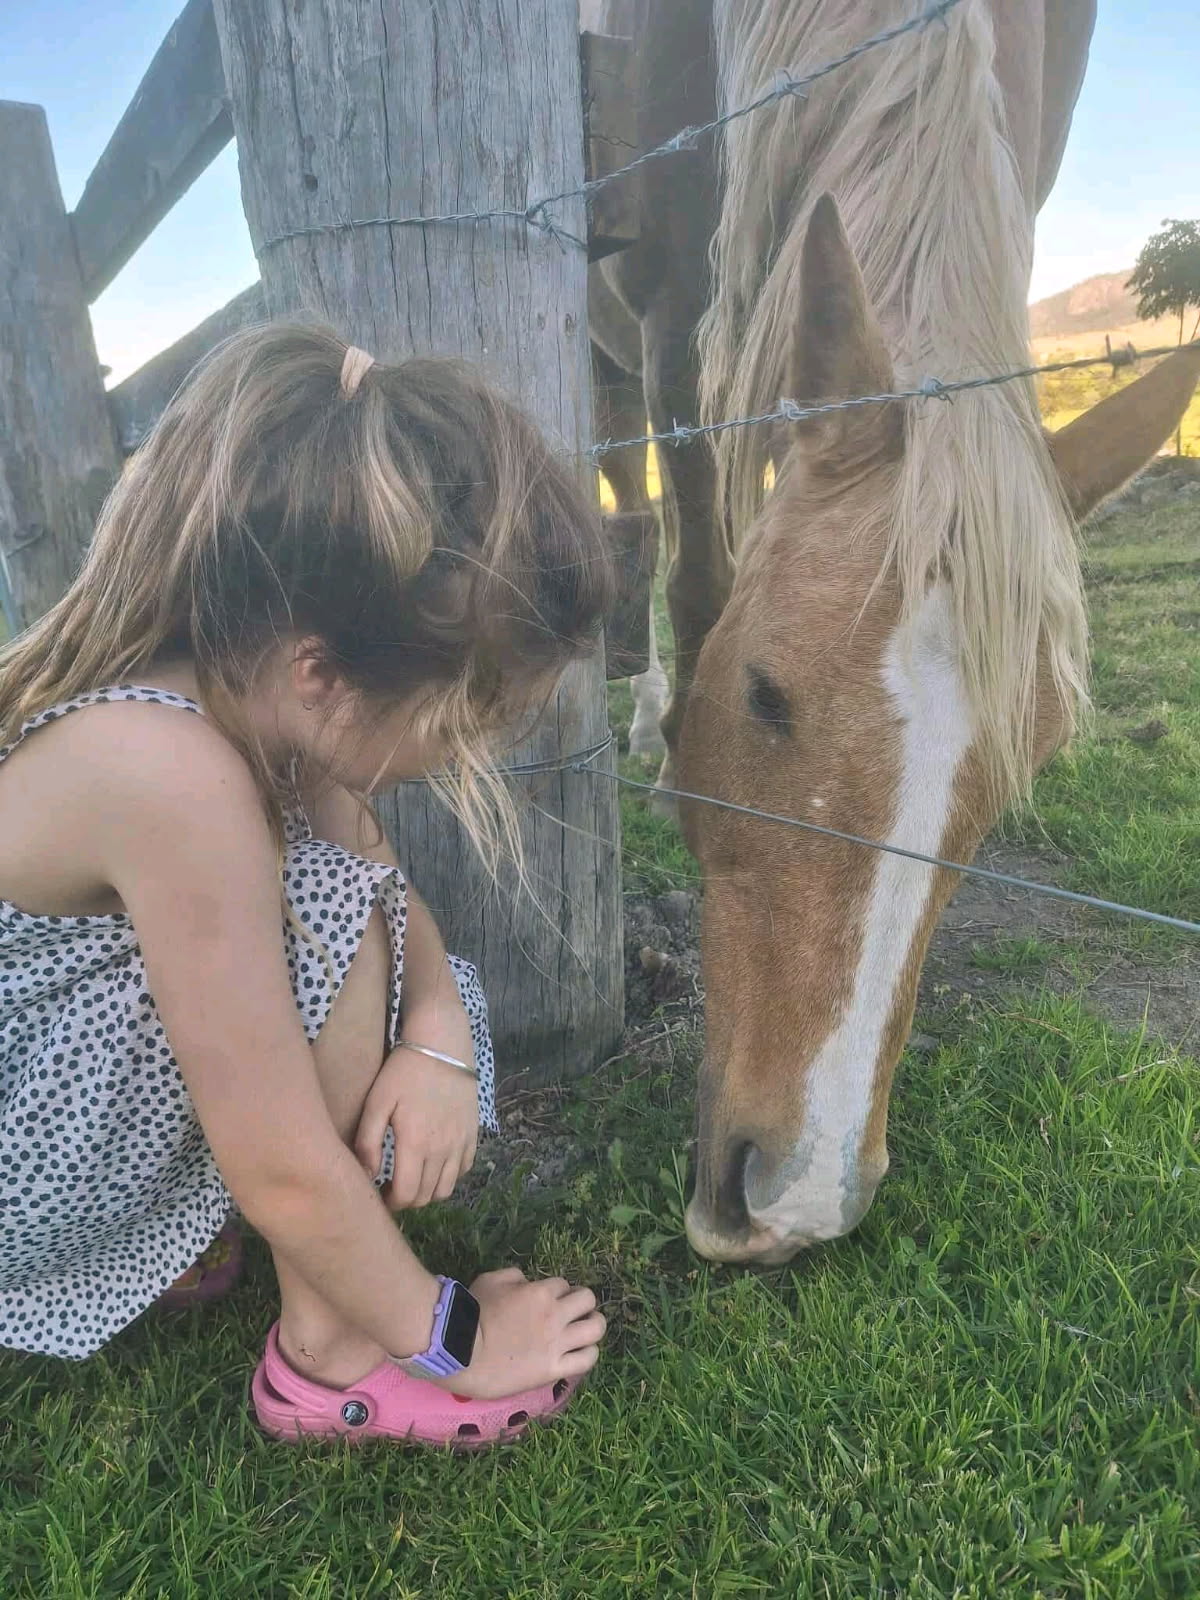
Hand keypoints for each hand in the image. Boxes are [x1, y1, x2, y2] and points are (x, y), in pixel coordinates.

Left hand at [354, 1018, 478, 1208]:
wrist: (442, 1044)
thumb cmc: (404, 1070)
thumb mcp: (377, 1102)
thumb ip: (368, 1142)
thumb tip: (367, 1175)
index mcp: (416, 1144)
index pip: (407, 1195)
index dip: (391, 1204)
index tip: (379, 1195)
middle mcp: (443, 1149)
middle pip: (426, 1197)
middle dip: (406, 1200)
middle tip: (391, 1188)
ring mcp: (461, 1142)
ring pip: (447, 1188)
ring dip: (428, 1192)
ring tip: (412, 1178)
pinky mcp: (473, 1133)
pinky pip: (464, 1169)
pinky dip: (448, 1176)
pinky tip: (433, 1163)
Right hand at [431, 1268, 605, 1399]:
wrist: (461, 1352)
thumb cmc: (472, 1314)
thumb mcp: (491, 1280)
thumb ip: (514, 1276)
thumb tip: (526, 1281)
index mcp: (541, 1292)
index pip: (563, 1285)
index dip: (557, 1291)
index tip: (549, 1300)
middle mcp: (555, 1315)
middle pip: (588, 1300)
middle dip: (583, 1303)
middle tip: (573, 1312)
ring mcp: (557, 1344)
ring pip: (596, 1329)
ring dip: (594, 1325)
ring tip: (586, 1330)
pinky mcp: (554, 1369)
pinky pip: (587, 1359)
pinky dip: (589, 1353)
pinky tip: (581, 1352)